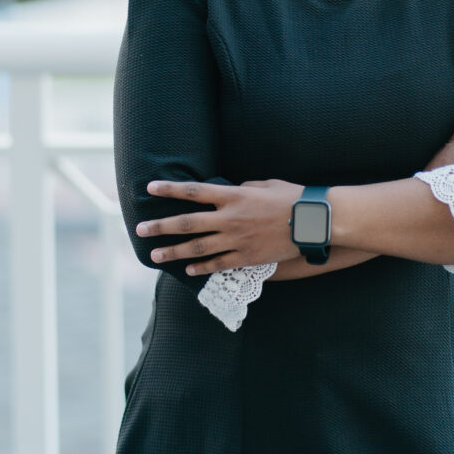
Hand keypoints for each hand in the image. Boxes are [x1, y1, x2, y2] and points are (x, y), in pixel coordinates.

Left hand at [137, 178, 303, 275]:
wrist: (313, 221)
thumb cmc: (292, 197)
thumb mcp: (264, 184)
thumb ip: (242, 187)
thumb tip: (228, 191)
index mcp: (233, 195)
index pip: (193, 191)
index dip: (170, 189)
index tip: (150, 188)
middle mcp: (229, 218)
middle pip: (187, 223)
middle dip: (160, 226)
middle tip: (140, 230)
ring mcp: (237, 240)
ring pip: (197, 248)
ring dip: (173, 252)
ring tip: (154, 255)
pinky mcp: (247, 258)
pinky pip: (219, 264)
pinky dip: (201, 268)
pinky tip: (188, 270)